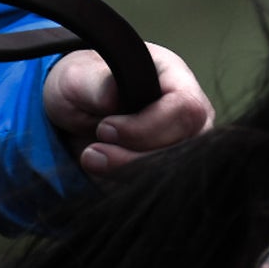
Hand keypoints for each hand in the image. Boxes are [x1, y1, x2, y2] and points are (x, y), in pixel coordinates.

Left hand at [43, 44, 214, 176]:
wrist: (79, 112)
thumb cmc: (86, 86)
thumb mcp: (79, 78)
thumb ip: (97, 86)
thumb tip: (113, 97)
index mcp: (175, 78)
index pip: (185, 109)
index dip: (146, 127)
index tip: (104, 129)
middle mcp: (189, 116)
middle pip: (185, 148)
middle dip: (133, 158)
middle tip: (92, 153)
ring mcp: (185, 146)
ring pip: (173, 174)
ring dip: (128, 174)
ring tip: (92, 159)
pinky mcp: (170, 172)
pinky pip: (158, 189)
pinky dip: (126, 186)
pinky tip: (104, 172)